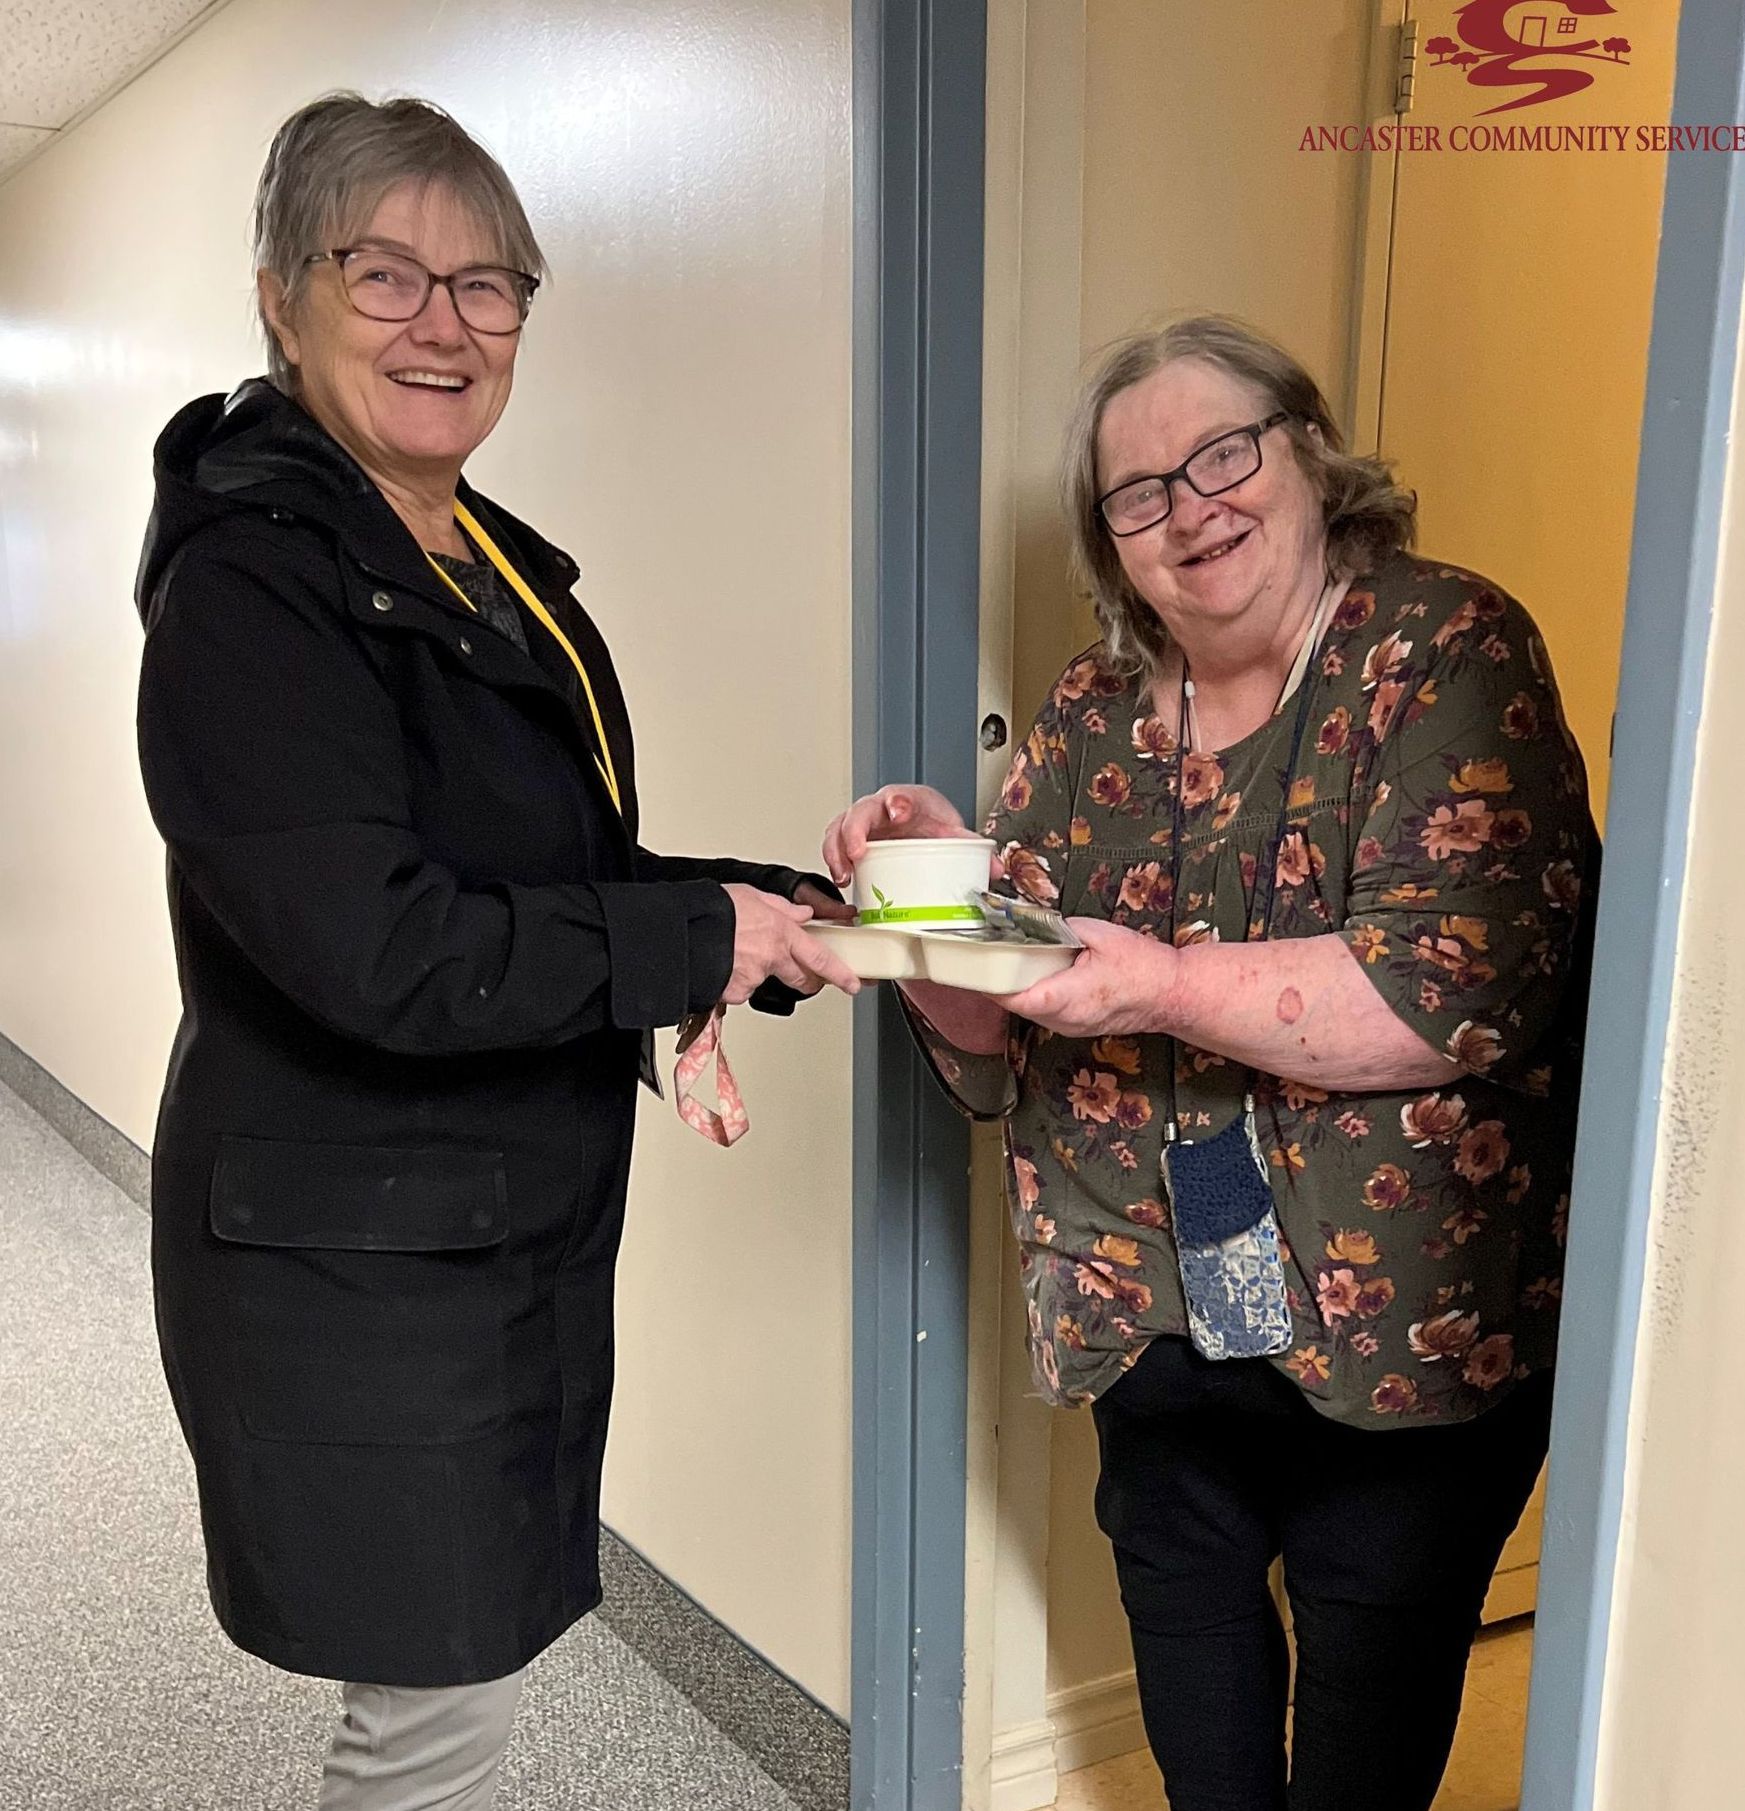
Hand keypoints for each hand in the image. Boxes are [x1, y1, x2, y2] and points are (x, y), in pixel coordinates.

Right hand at [721, 883, 860, 1005]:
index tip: (852, 983)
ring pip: (764, 981)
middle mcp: (772, 958)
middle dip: (807, 980)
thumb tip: (801, 913)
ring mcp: (754, 978)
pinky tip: (721, 965)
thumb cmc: (713, 910)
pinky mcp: (734, 993)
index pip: (821, 957)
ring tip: (732, 953)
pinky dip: (733, 980)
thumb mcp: (752, 896)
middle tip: (804, 977)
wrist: (682, 930)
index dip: (840, 974)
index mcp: (781, 933)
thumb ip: (781, 909)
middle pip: (801, 979)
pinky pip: (739, 990)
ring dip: (756, 972)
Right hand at [822, 784, 998, 889]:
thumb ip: (972, 847)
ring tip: (844, 873)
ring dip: (837, 849)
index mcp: (908, 800)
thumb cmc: (930, 823)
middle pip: (861, 810)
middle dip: (856, 829)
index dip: (897, 801)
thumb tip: (997, 869)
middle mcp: (881, 807)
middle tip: (858, 850)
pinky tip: (841, 877)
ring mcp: (863, 823)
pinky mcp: (850, 839)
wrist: (919, 826)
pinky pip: (834, 844)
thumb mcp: (952, 832)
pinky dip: (833, 860)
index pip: (900, 795)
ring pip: (840, 827)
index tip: (898, 812)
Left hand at [993, 918, 1178, 1037]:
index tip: (976, 964)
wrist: (1172, 995)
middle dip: (999, 980)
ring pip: (1028, 1010)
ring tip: (1011, 960)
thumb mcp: (1100, 934)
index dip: (990, 982)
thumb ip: (1061, 929)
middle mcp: (1064, 1020)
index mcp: (1068, 997)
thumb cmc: (1143, 967)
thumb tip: (1034, 923)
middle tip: (988, 953)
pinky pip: (1044, 1012)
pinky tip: (1037, 973)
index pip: (1015, 998)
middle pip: (1015, 1004)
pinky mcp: (1075, 1027)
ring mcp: (1069, 1028)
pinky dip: (1034, 993)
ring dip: (1017, 987)